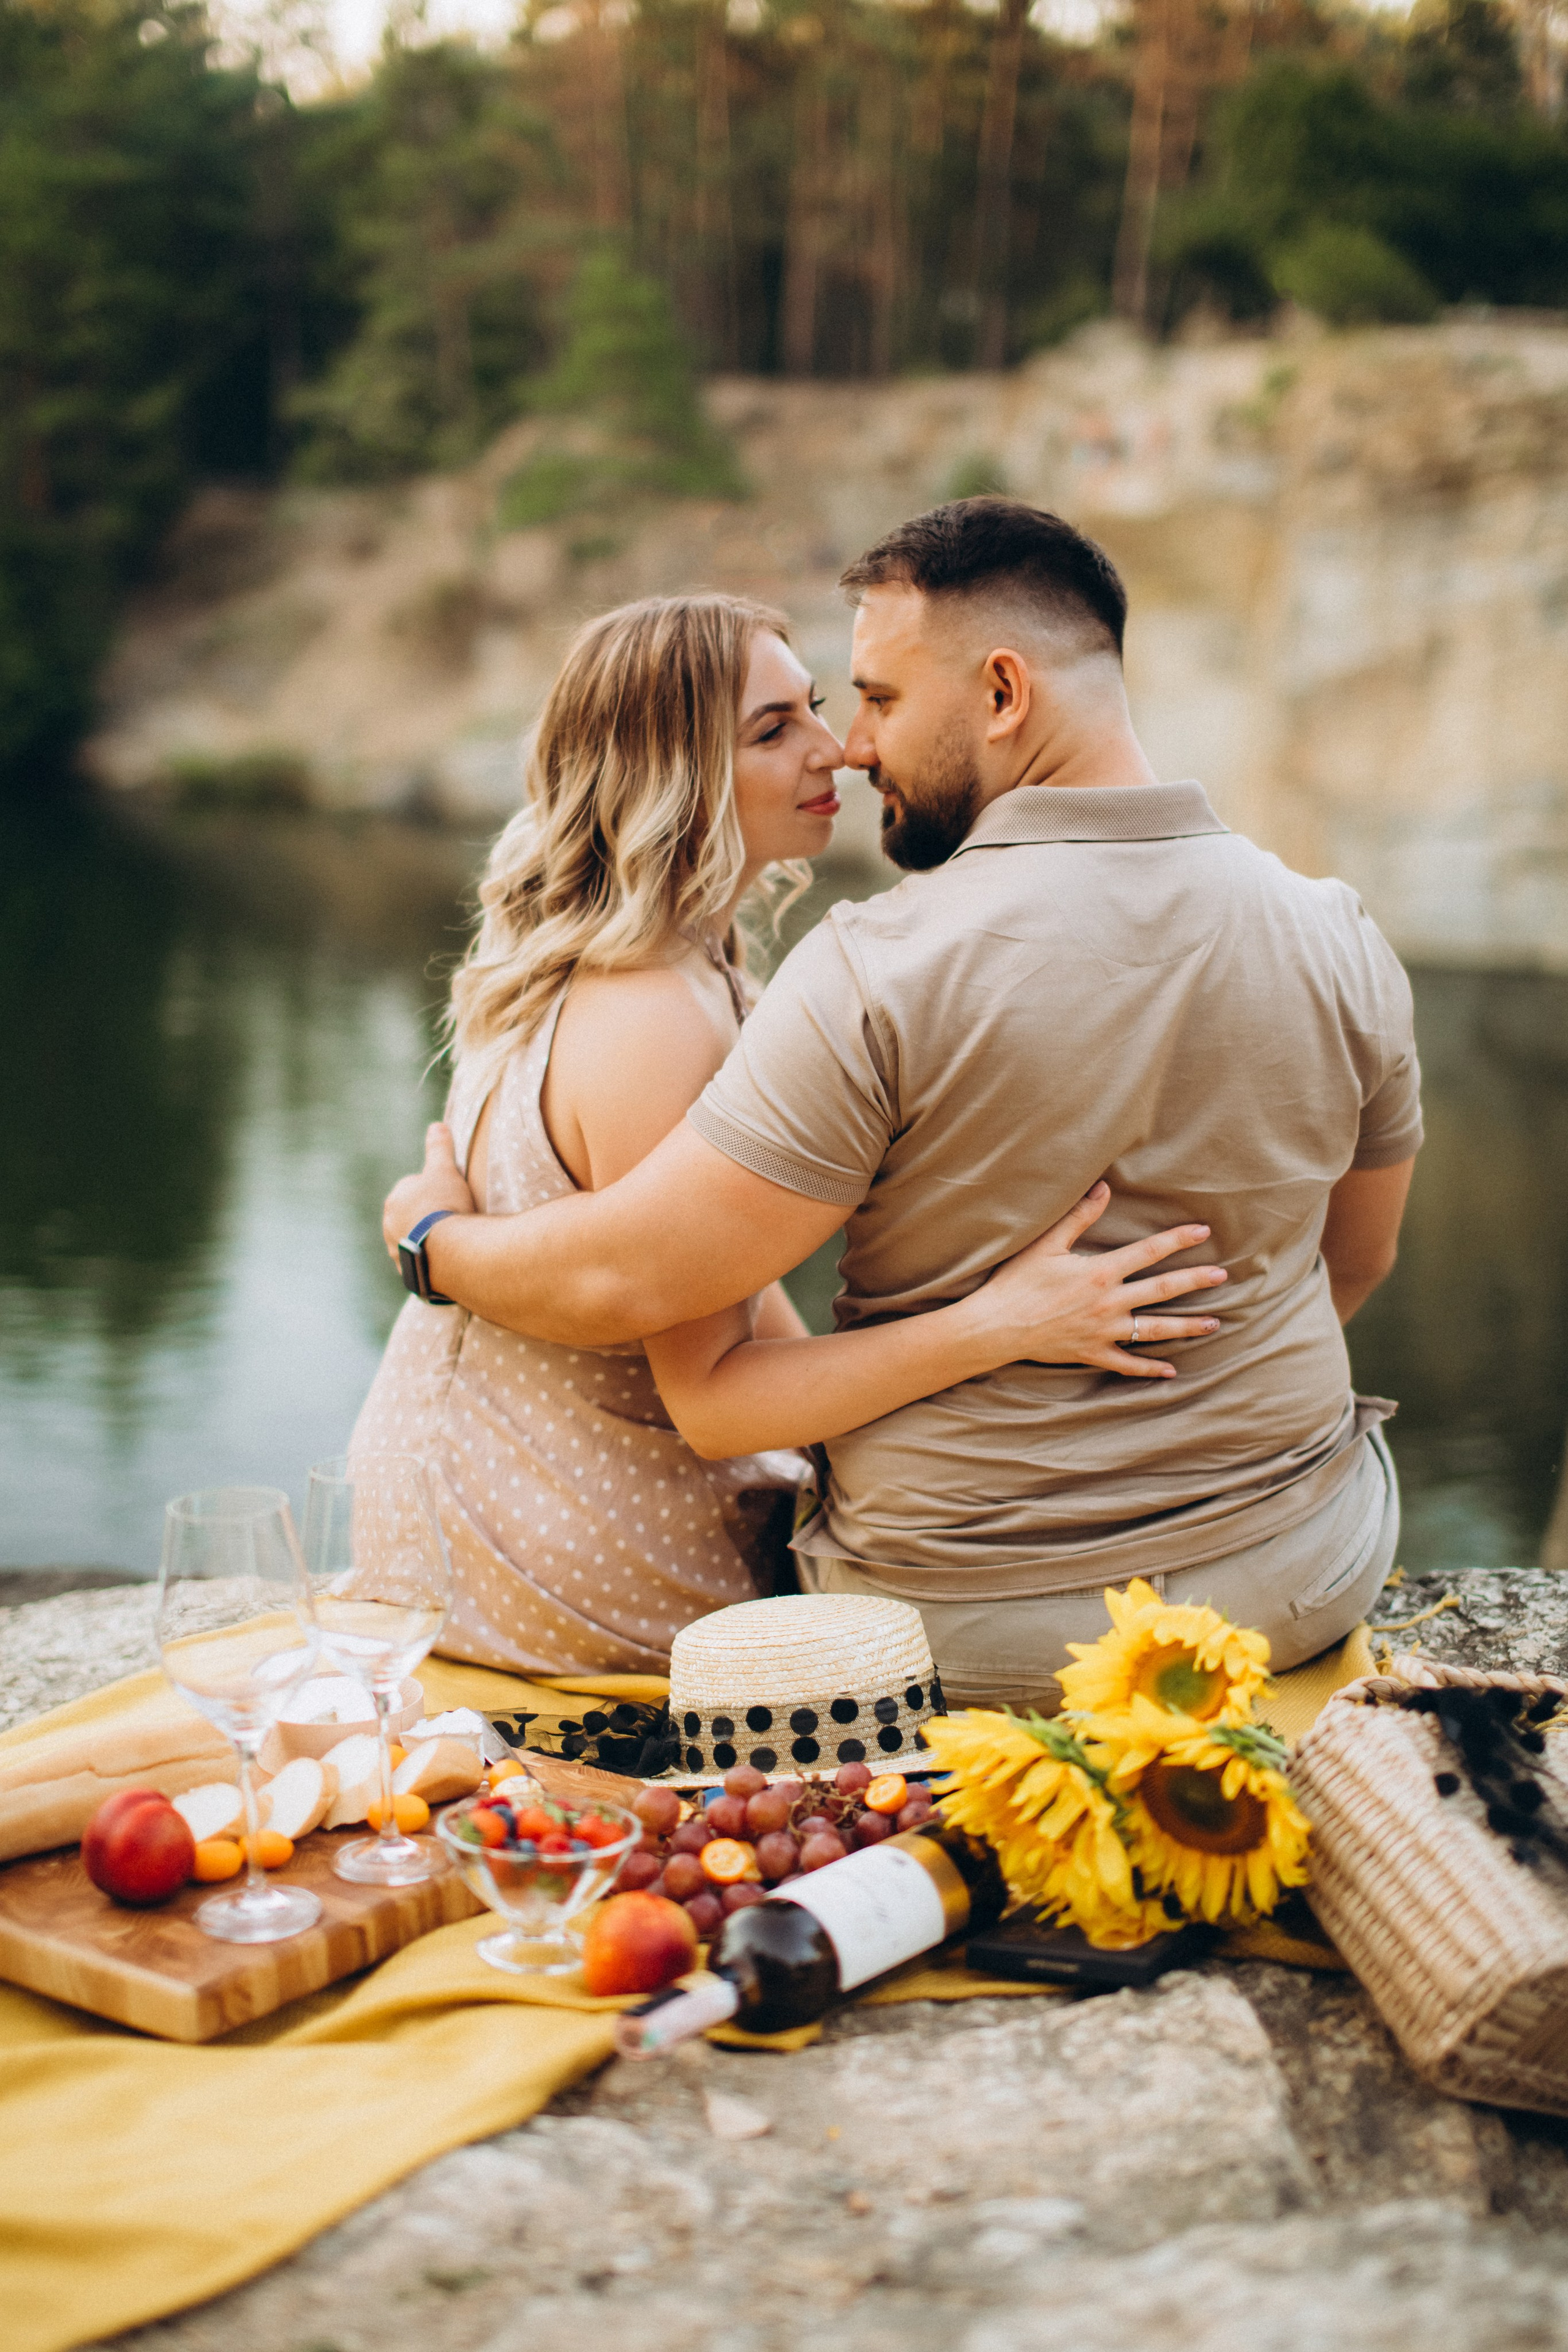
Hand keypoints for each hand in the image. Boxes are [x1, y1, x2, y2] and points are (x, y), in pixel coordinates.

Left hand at [382, 1123, 474, 1260]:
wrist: (449, 1251)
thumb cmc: (446, 1205)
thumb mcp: (444, 1170)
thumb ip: (439, 1148)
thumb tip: (436, 1125)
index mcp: (394, 1200)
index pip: (413, 1189)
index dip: (434, 1191)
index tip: (451, 1198)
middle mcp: (389, 1226)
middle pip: (412, 1216)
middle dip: (428, 1217)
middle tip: (453, 1219)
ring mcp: (397, 1251)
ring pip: (414, 1239)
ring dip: (429, 1239)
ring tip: (452, 1241)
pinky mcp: (409, 1273)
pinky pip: (420, 1262)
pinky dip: (431, 1260)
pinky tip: (447, 1259)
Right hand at [968, 1182, 1226, 1379]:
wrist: (996, 1327)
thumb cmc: (1016, 1282)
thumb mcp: (1046, 1244)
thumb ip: (1079, 1216)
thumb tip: (1104, 1187)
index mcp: (1100, 1272)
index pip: (1149, 1251)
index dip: (1178, 1239)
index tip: (1203, 1231)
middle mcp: (1109, 1303)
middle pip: (1162, 1290)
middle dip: (1195, 1282)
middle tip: (1223, 1277)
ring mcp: (1103, 1331)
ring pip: (1155, 1329)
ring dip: (1187, 1327)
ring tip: (1214, 1324)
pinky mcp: (1092, 1353)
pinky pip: (1127, 1363)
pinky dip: (1149, 1368)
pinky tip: (1171, 1370)